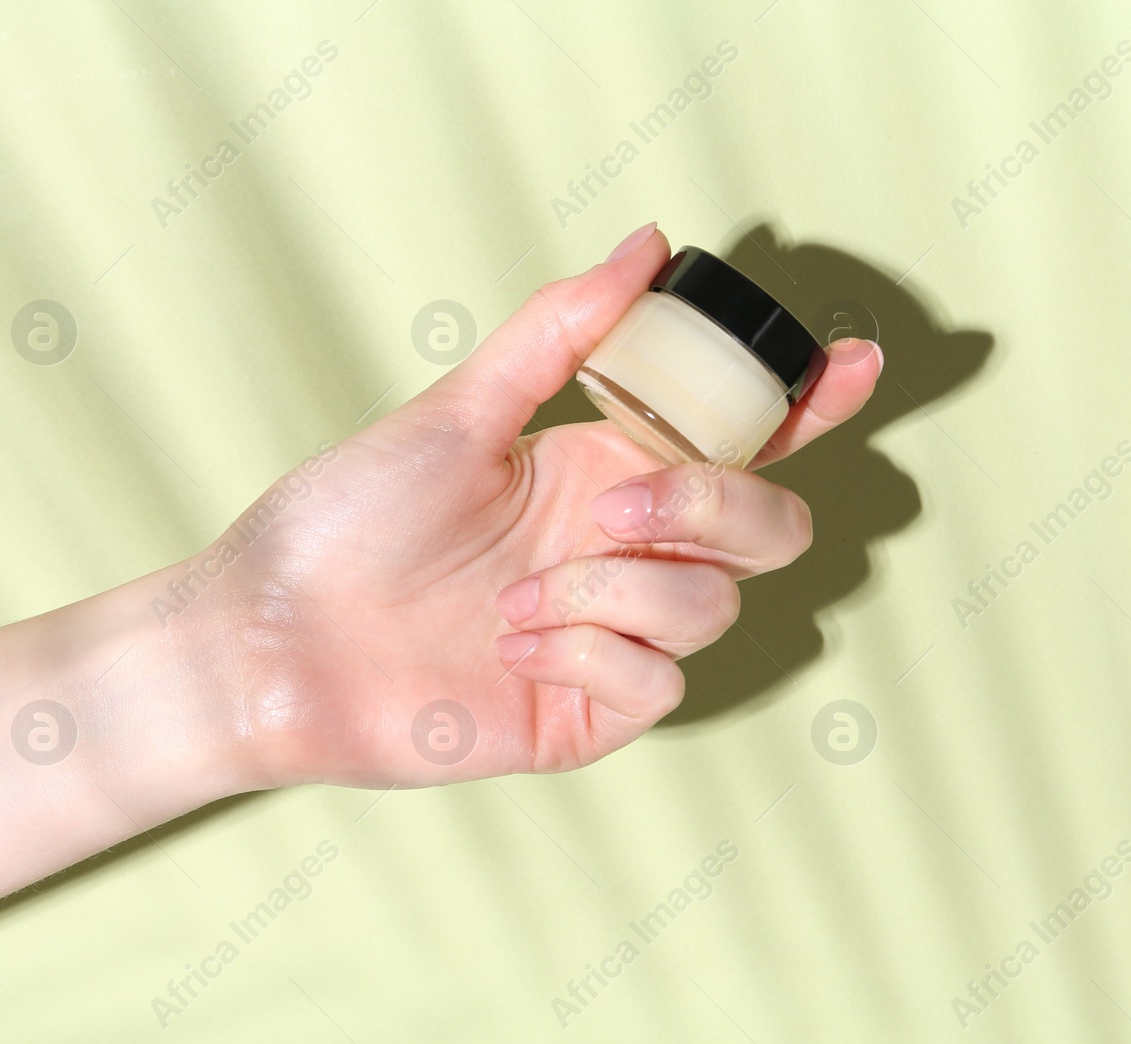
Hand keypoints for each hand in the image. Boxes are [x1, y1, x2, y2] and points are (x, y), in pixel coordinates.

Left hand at [208, 224, 882, 787]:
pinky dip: (589, 659)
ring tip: (515, 601)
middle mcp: (626, 551)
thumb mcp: (457, 411)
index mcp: (609, 470)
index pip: (740, 438)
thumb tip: (647, 242)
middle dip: (714, 511)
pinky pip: (659, 684)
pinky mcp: (593, 714)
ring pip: (717, 609)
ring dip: (618, 593)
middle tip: (614, 509)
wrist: (273, 640)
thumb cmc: (347, 519)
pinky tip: (513, 650)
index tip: (856, 361)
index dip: (810, 403)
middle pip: (768, 528)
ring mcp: (616, 637)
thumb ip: (562, 331)